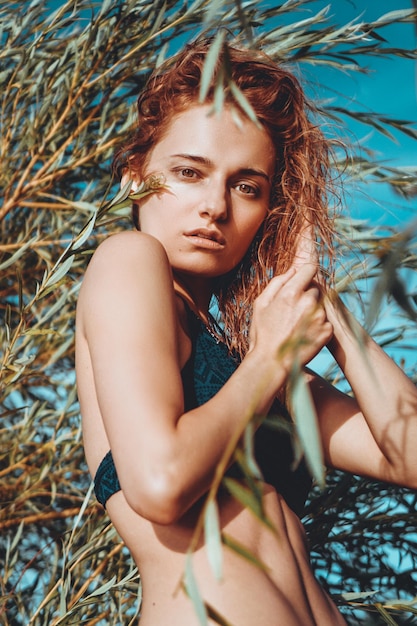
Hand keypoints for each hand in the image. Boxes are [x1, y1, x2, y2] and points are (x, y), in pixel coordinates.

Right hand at [249, 222, 332, 371]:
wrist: (271, 363)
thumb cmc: (262, 334)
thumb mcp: (260, 304)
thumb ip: (277, 283)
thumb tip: (292, 270)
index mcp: (291, 293)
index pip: (309, 269)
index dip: (305, 273)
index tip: (302, 278)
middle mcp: (308, 302)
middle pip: (315, 288)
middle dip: (306, 295)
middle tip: (293, 311)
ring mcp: (320, 317)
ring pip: (320, 305)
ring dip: (312, 311)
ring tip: (297, 325)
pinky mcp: (327, 331)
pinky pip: (325, 321)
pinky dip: (318, 326)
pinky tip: (304, 334)